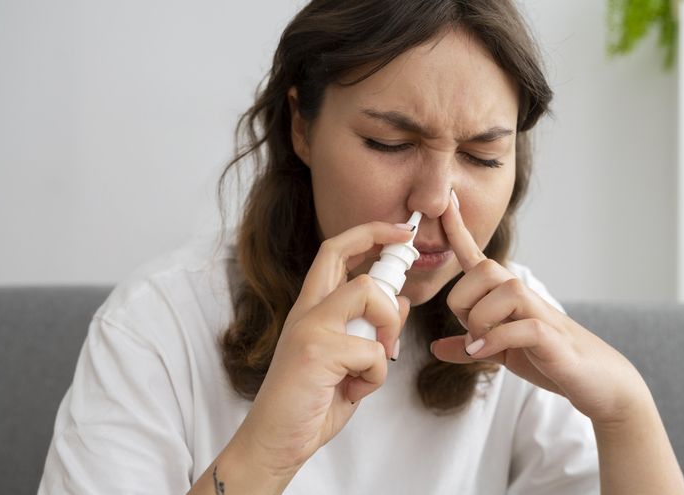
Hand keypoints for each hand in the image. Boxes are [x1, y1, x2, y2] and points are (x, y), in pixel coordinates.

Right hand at [234, 221, 412, 476]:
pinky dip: (376, 375)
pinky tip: (354, 390)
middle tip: (406, 261)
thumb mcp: (351, 361)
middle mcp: (306, 311)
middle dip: (382, 245)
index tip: (400, 233)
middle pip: (340, 251)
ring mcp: (309, 327)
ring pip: (368, 292)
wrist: (276, 442)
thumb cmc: (312, 403)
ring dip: (388, 325)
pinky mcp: (317, 350)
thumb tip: (401, 300)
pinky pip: (373, 349)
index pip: (334, 252)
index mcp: (312, 309)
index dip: (369, 234)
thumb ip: (372, 330)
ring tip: (377, 360)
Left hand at [430, 193, 652, 425]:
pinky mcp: (553, 338)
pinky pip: (521, 327)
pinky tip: (484, 354)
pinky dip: (494, 341)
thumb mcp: (503, 354)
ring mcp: (541, 314)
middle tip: (469, 330)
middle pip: (484, 270)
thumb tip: (437, 346)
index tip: (445, 200)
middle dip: (463, 300)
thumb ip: (472, 346)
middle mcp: (525, 297)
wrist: (600, 382)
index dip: (459, 229)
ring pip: (503, 292)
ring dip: (480, 322)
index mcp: (509, 297)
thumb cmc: (552, 360)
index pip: (478, 257)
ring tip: (479, 347)